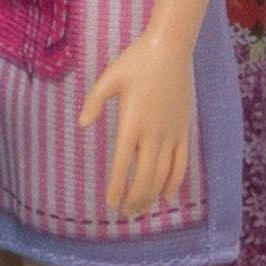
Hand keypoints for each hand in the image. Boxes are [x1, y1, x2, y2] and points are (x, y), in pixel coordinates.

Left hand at [79, 27, 193, 216]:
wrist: (169, 50)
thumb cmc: (135, 63)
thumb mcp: (108, 79)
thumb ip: (93, 103)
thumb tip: (81, 125)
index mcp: (131, 124)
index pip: (122, 166)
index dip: (117, 189)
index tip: (111, 205)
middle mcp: (152, 134)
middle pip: (145, 178)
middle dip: (134, 200)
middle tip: (124, 214)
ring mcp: (171, 134)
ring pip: (163, 175)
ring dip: (152, 196)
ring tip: (140, 210)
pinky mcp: (184, 130)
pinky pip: (181, 163)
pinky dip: (175, 182)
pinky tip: (168, 196)